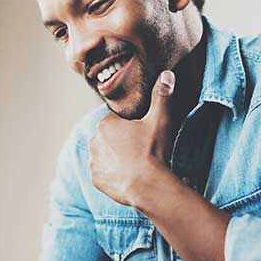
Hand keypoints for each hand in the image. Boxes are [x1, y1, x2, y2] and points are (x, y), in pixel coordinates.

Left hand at [90, 70, 175, 205]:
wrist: (148, 186)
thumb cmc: (152, 151)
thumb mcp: (160, 120)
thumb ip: (162, 96)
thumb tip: (167, 74)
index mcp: (105, 124)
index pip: (117, 120)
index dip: (131, 126)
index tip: (142, 134)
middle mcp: (94, 141)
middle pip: (110, 137)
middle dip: (122, 141)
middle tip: (141, 149)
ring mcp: (94, 162)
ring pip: (105, 154)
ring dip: (116, 157)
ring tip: (135, 164)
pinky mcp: (96, 180)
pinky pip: (103, 173)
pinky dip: (112, 174)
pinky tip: (127, 176)